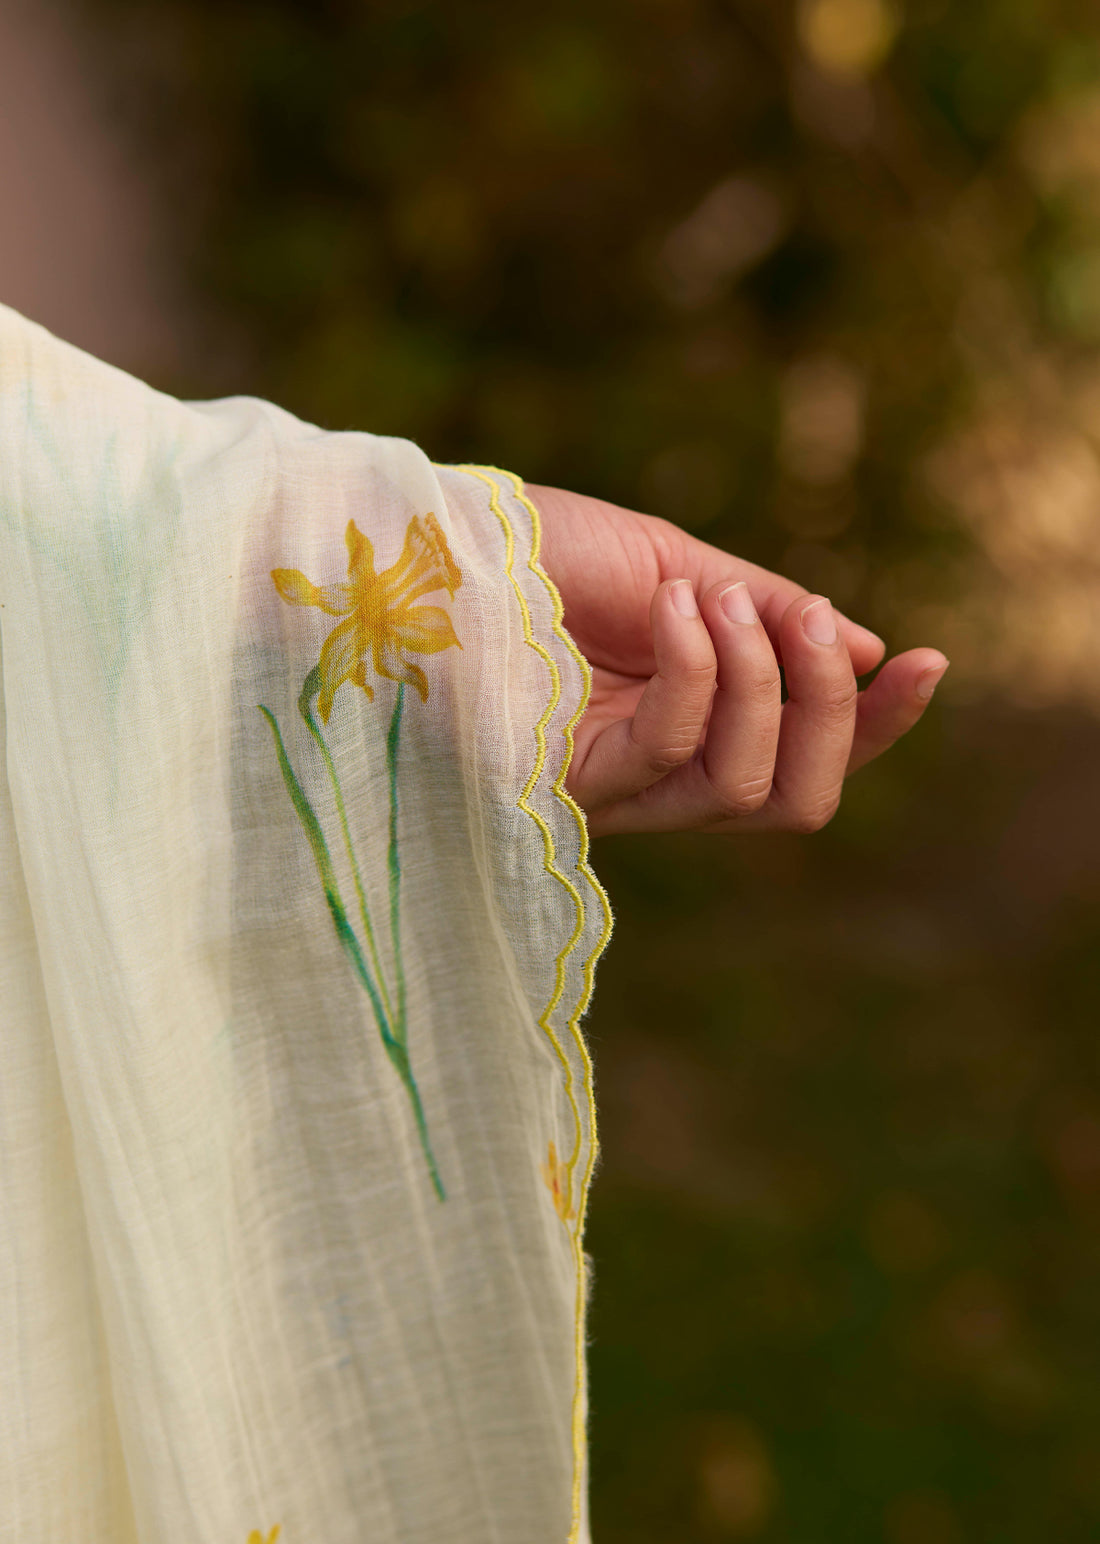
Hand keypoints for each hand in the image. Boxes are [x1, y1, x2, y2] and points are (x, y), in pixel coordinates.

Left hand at [528, 484, 947, 838]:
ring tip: (721, 599)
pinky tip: (676, 607)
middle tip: (815, 627)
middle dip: (836, 715)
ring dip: (764, 681)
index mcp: (694, 721)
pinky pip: (674, 748)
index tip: (927, 660)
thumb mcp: (675, 566)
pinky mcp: (573, 784)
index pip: (805, 754)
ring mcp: (619, 788)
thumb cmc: (543, 551)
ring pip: (750, 791)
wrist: (440, 539)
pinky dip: (698, 672)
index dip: (874, 723)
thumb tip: (867, 649)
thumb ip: (766, 615)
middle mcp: (664, 772)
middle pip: (797, 801)